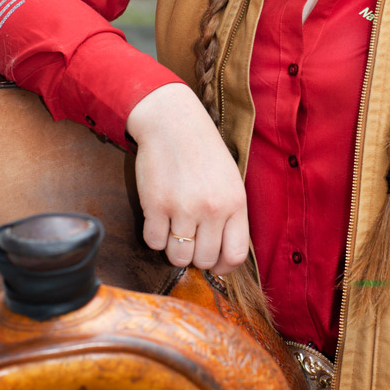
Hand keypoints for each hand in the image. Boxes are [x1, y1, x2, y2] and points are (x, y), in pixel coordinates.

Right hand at [125, 84, 249, 274]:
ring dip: (174, 250)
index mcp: (235, 203)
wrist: (173, 123)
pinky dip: (155, 236)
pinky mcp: (156, 205)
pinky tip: (159, 218)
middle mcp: (212, 209)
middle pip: (203, 260)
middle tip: (190, 240)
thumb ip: (230, 216)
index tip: (213, 262)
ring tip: (174, 230)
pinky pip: (154, 242)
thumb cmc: (204, 153)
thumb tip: (223, 257)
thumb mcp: (230, 181)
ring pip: (178, 257)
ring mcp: (183, 208)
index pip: (234, 255)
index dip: (222, 266)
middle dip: (195, 257)